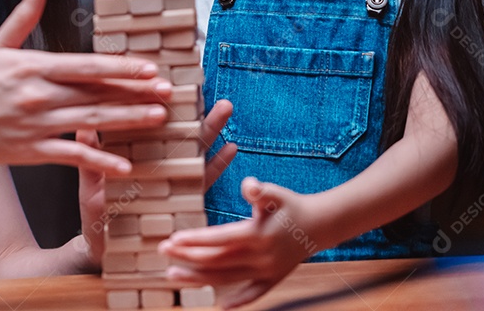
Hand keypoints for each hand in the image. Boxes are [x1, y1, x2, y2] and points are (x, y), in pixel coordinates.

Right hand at [0, 0, 171, 173]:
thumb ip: (23, 18)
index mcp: (33, 67)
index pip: (87, 65)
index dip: (121, 67)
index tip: (149, 67)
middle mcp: (39, 95)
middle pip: (96, 92)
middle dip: (136, 92)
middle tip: (168, 92)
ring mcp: (37, 125)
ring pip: (91, 121)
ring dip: (127, 120)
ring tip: (157, 118)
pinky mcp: (31, 151)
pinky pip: (72, 156)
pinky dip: (99, 161)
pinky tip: (123, 166)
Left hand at [75, 100, 237, 269]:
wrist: (104, 248)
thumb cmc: (96, 214)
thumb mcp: (90, 184)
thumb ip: (91, 156)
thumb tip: (83, 126)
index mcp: (133, 152)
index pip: (146, 121)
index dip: (156, 99)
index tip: (167, 76)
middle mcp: (156, 161)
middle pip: (175, 130)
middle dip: (191, 108)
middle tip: (205, 85)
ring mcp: (172, 179)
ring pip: (193, 149)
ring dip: (210, 129)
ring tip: (224, 108)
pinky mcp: (182, 200)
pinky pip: (202, 181)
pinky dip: (217, 165)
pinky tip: (230, 149)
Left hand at [159, 178, 316, 307]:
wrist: (321, 224)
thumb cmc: (292, 205)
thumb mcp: (277, 193)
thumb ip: (261, 190)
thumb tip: (249, 185)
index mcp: (258, 235)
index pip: (219, 240)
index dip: (194, 240)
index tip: (172, 239)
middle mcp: (261, 258)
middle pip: (216, 261)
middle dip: (187, 257)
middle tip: (162, 251)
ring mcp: (267, 272)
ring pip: (226, 279)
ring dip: (197, 279)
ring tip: (171, 275)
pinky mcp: (273, 280)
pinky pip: (252, 294)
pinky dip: (237, 301)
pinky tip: (220, 305)